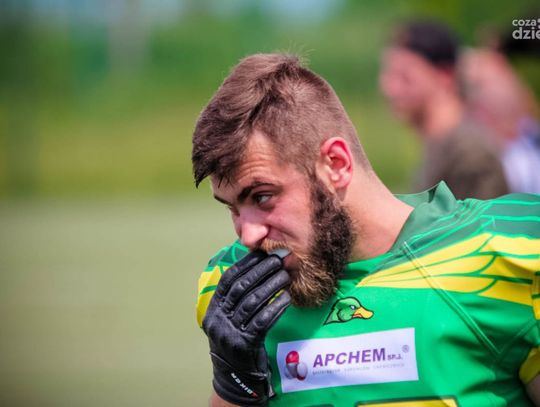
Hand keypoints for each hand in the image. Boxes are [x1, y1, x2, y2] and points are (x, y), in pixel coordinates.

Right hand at [202, 250, 290, 405]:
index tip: (262, 253)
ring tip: (286, 276)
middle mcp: (218, 319)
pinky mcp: (244, 345)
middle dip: (261, 271)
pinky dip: (276, 307)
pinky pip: (262, 321)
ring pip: (253, 302)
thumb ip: (237, 298)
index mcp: (213, 308)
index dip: (245, 264)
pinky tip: (287, 298)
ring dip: (272, 286)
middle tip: (279, 260)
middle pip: (241, 288)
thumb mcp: (229, 318)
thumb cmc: (236, 340)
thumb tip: (256, 267)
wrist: (234, 377)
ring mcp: (229, 333)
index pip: (228, 280)